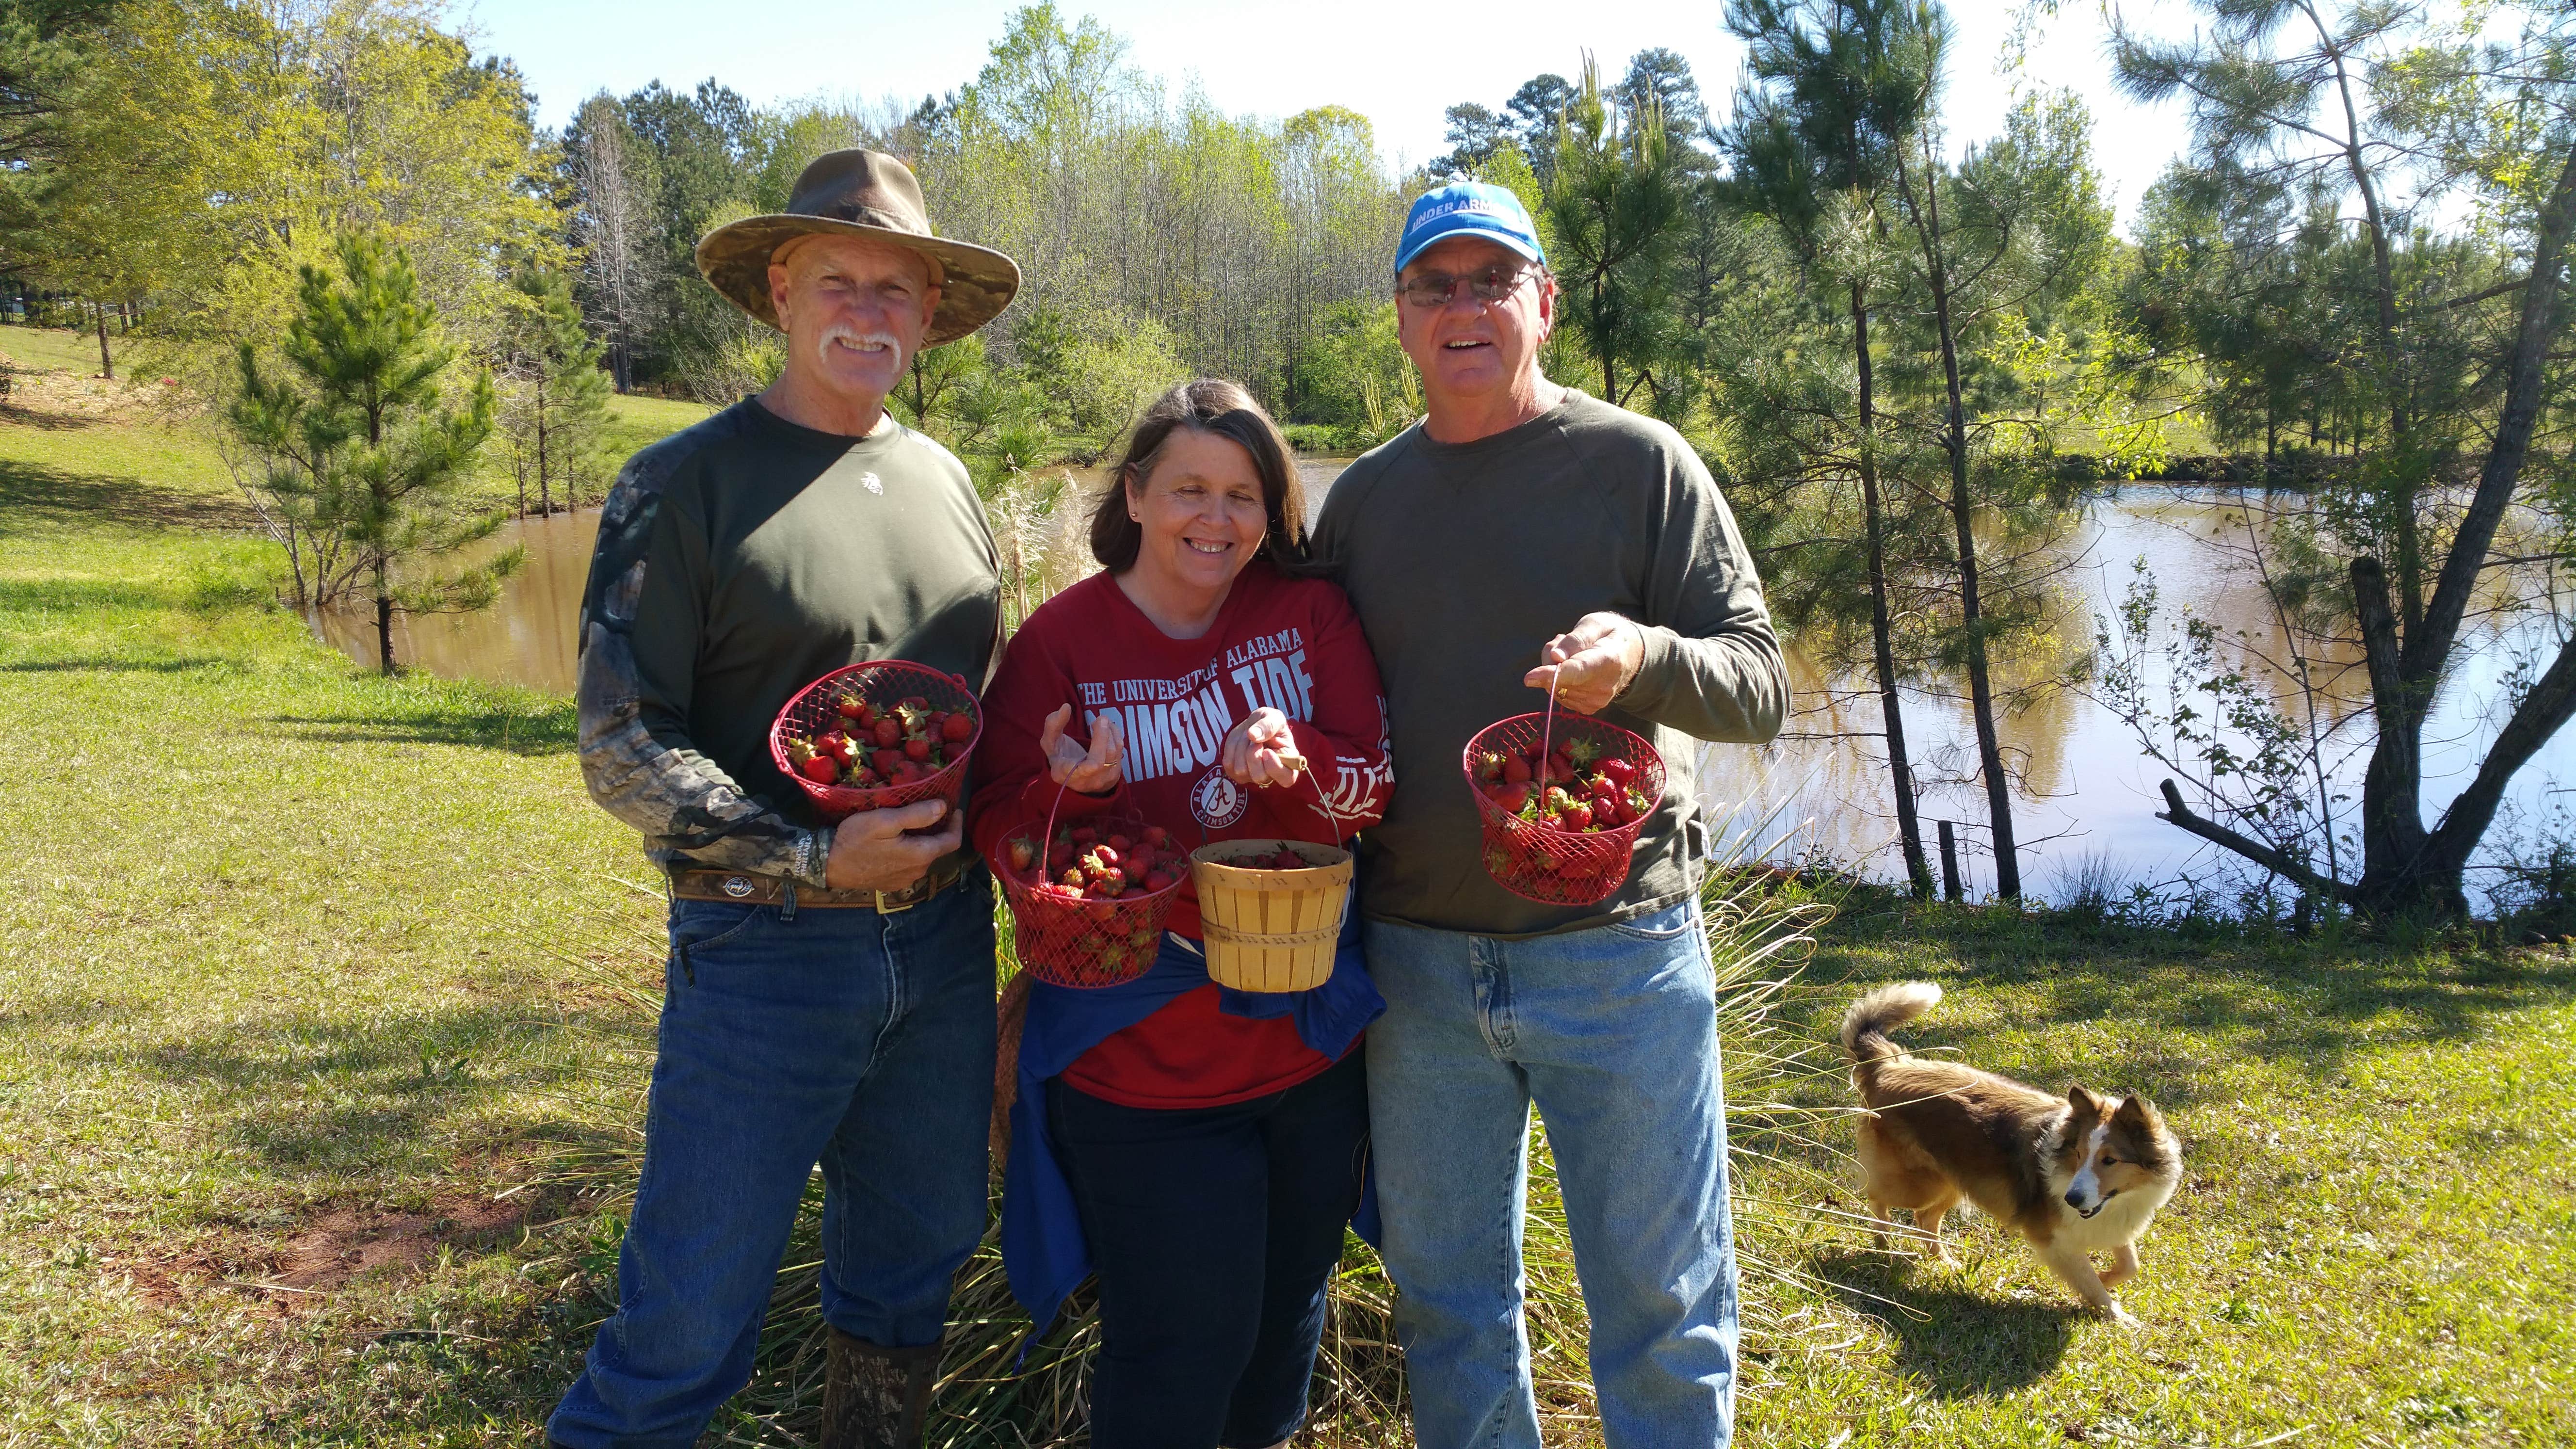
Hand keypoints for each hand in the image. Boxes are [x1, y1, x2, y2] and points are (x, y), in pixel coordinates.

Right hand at [824, 798, 962, 892]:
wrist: (828, 865)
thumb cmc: (855, 839)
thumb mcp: (884, 820)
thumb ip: (916, 815)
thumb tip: (943, 808)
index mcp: (920, 855)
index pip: (953, 841)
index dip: (956, 823)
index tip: (953, 808)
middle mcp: (917, 872)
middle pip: (937, 849)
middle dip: (938, 830)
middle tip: (930, 811)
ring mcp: (905, 880)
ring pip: (923, 858)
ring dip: (923, 841)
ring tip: (911, 824)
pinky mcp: (892, 884)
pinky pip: (909, 866)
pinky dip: (910, 852)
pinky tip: (897, 842)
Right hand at [1038, 704, 1122, 792]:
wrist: (1075, 776)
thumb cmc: (1061, 756)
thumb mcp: (1049, 742)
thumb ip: (1052, 725)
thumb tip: (1066, 707)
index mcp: (1066, 774)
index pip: (1082, 771)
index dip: (1091, 764)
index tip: (1095, 752)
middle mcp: (1086, 780)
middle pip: (1100, 760)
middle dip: (1101, 735)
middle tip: (1100, 718)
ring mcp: (1103, 779)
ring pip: (1112, 752)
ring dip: (1109, 731)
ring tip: (1101, 721)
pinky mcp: (1115, 775)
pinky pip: (1119, 751)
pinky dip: (1115, 735)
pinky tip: (1107, 729)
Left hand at [1222, 707, 1304, 787]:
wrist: (1252, 725)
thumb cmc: (1268, 723)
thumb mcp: (1274, 717)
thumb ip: (1268, 725)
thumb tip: (1253, 735)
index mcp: (1289, 763)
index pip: (1287, 779)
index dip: (1275, 768)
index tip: (1267, 751)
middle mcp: (1271, 775)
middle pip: (1259, 776)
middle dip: (1253, 752)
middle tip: (1255, 738)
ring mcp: (1252, 777)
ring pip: (1241, 770)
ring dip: (1242, 747)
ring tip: (1249, 737)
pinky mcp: (1236, 774)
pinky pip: (1229, 764)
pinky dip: (1232, 748)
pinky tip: (1240, 742)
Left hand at [1524, 611, 1644, 714]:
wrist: (1632, 656)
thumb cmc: (1610, 634)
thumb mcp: (1595, 624)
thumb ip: (1575, 639)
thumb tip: (1555, 657)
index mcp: (1608, 660)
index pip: (1576, 671)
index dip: (1551, 675)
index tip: (1528, 678)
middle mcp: (1604, 686)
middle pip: (1559, 679)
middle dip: (1551, 658)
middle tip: (1564, 640)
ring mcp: (1596, 701)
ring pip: (1554, 687)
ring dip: (1554, 668)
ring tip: (1573, 653)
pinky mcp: (1588, 708)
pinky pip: (1558, 694)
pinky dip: (1558, 680)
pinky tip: (1572, 667)